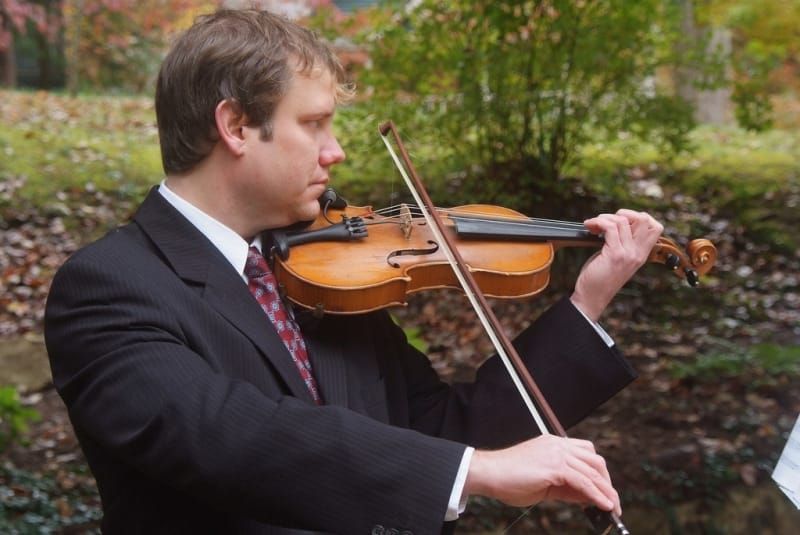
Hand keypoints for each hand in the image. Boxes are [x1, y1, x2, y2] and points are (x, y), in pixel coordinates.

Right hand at [463, 434, 620, 515]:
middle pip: (595, 460)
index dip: (598, 473)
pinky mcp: (554, 467)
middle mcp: (557, 445)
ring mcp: (556, 453)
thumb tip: (586, 497)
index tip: (604, 491)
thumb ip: (565, 487)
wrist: (488, 473)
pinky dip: (597, 495)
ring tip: (613, 508)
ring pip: (593, 470)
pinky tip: (604, 506)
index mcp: (553, 445)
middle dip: (607, 482)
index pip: (585, 454)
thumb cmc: (508, 479)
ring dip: (607, 491)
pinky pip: (584, 482)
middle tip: (612, 501)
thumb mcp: (543, 484)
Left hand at [570, 209, 662, 320]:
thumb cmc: (599, 278)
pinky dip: (598, 222)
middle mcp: (638, 253)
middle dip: (625, 213)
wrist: (591, 298)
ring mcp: (628, 254)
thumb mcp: (616, 259)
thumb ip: (621, 243)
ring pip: (623, 221)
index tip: (621, 222)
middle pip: (645, 220)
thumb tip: (615, 221)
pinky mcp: (615, 255)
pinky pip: (610, 227)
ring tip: (593, 224)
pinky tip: (589, 226)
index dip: (639, 217)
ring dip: (604, 218)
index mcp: (641, 254)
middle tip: (608, 221)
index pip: (655, 227)